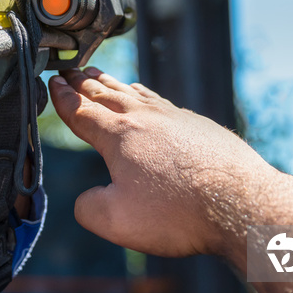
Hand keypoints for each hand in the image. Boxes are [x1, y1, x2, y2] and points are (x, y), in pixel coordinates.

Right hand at [49, 67, 279, 257]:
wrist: (240, 202)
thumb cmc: (178, 212)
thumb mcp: (116, 221)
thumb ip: (89, 207)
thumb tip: (88, 197)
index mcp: (119, 136)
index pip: (82, 110)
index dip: (63, 97)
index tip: (52, 82)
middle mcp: (145, 118)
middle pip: (105, 93)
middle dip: (82, 82)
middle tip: (68, 71)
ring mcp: (174, 117)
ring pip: (133, 92)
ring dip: (110, 82)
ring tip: (98, 75)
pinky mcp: (197, 124)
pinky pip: (160, 101)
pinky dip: (142, 93)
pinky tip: (143, 96)